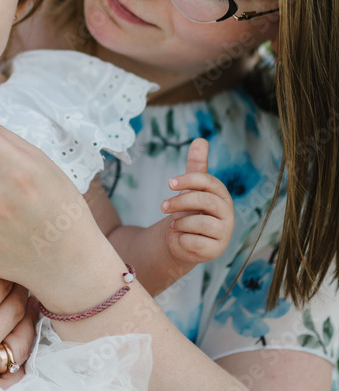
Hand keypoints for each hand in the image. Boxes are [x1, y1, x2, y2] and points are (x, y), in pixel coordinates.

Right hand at [0, 249, 34, 390]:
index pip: (4, 281)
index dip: (5, 263)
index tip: (2, 254)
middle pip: (17, 310)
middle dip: (17, 287)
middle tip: (13, 273)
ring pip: (19, 344)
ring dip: (22, 320)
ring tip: (18, 303)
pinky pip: (6, 379)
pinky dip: (15, 359)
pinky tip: (9, 341)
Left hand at [161, 138, 233, 265]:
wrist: (183, 240)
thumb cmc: (189, 211)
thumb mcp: (190, 187)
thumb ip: (196, 165)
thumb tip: (200, 140)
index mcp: (221, 195)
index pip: (208, 182)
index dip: (188, 180)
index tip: (169, 182)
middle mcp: (227, 213)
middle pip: (204, 200)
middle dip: (180, 202)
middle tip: (163, 206)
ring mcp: (224, 232)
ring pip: (199, 222)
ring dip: (180, 223)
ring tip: (174, 225)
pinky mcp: (216, 250)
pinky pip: (195, 241)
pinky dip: (182, 239)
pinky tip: (181, 238)